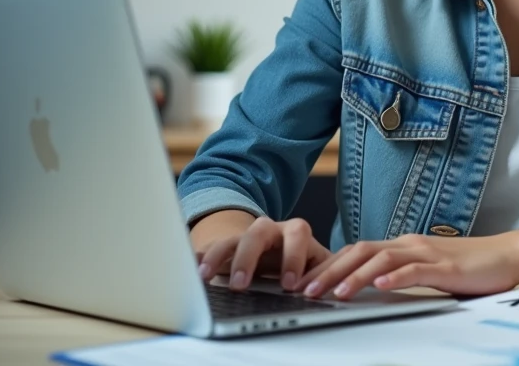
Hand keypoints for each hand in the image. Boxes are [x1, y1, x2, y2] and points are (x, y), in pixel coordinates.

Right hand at [196, 216, 331, 292]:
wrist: (275, 247)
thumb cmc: (299, 260)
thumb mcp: (314, 264)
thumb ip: (321, 272)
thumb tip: (331, 288)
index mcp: (295, 232)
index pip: (297, 235)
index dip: (293, 258)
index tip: (290, 285)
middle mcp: (268, 230)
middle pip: (258, 233)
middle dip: (249, 258)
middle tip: (241, 285)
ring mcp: (243, 237)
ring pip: (229, 240)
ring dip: (218, 258)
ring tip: (204, 277)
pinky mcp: (223, 248)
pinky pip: (207, 248)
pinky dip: (197, 258)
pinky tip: (186, 267)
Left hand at [297, 231, 518, 298]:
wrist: (508, 256)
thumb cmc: (470, 267)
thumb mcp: (429, 270)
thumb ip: (403, 275)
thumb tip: (373, 289)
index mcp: (404, 246)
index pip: (358, 252)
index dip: (329, 265)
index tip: (306, 283)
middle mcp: (410, 244)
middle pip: (361, 252)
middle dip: (330, 270)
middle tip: (305, 289)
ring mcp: (427, 253)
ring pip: (381, 259)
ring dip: (354, 275)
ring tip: (333, 292)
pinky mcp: (444, 266)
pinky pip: (414, 270)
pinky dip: (394, 277)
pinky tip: (379, 286)